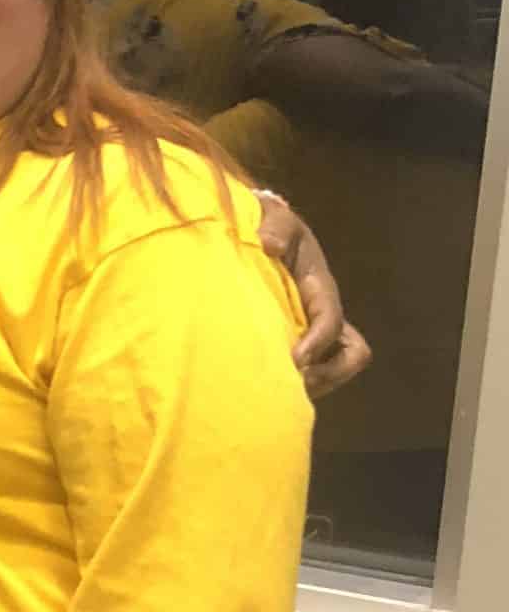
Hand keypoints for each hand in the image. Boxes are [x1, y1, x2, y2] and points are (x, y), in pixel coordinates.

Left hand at [255, 192, 371, 398]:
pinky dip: (294, 384)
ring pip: (333, 370)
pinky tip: (263, 386)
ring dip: (314, 385)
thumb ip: (275, 227)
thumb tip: (269, 245)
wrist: (260, 233)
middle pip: (352, 356)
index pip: (331, 322)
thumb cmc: (270, 227)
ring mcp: (313, 332)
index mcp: (321, 290)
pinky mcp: (296, 343)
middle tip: (293, 385)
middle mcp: (324, 316)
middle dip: (328, 375)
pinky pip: (309, 372)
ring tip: (280, 393)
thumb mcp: (274, 219)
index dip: (317, 343)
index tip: (293, 360)